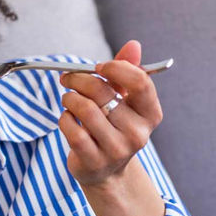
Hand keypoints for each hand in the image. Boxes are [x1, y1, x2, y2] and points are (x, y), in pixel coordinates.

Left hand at [58, 40, 163, 187]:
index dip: (116, 68)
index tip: (99, 67)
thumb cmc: (114, 126)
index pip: (140, 82)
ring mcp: (116, 150)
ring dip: (70, 98)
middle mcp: (138, 133)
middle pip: (104, 93)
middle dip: (80, 79)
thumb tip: (133, 45)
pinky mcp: (94, 161)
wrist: (106, 171)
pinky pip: (72, 130)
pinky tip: (68, 118)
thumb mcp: (124, 99)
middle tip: (68, 78)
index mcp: (151, 114)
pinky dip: (64, 118)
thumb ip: (127, 70)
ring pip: (86, 110)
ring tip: (68, 98)